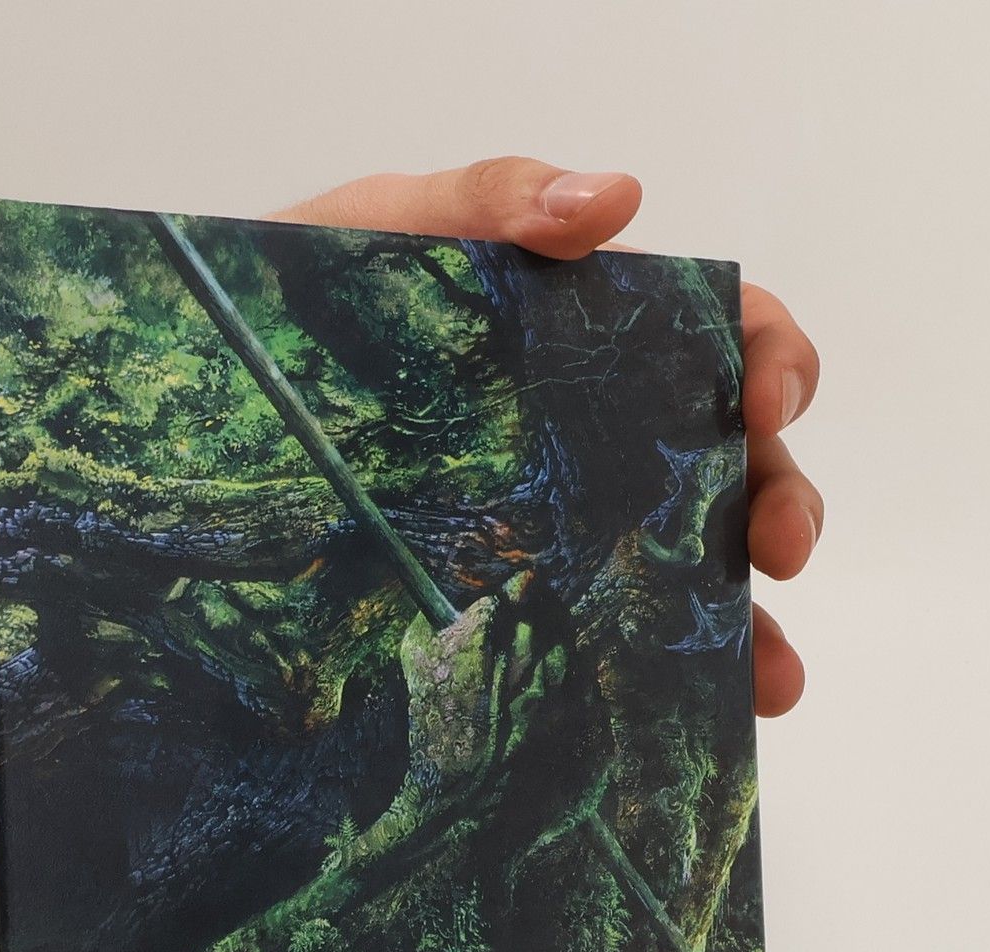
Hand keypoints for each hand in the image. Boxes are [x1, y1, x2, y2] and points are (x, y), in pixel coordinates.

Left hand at [274, 158, 818, 718]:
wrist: (208, 408)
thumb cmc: (304, 302)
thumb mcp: (386, 226)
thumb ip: (492, 200)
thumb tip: (615, 202)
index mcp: (595, 339)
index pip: (723, 336)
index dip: (772, 360)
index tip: (765, 401)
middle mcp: (602, 438)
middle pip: (734, 466)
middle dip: (781, 502)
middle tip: (779, 545)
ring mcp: (566, 530)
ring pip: (694, 572)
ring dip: (753, 624)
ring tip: (772, 677)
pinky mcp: (519, 606)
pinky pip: (611, 646)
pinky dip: (670, 680)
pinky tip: (695, 712)